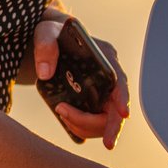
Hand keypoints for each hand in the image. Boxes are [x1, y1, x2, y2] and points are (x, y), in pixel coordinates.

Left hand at [33, 16, 130, 149]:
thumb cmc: (50, 33)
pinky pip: (93, 124)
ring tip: (61, 112)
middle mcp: (108, 76)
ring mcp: (102, 91)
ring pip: (104, 121)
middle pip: (115, 109)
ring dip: (85, 125)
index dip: (123, 99)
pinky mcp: (92, 102)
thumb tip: (45, 73)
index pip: (119, 81)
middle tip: (91, 134)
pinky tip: (64, 117)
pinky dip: (80, 127)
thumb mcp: (45, 33)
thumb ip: (45, 47)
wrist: (49, 41)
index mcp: (105, 57)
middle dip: (104, 126)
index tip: (123, 114)